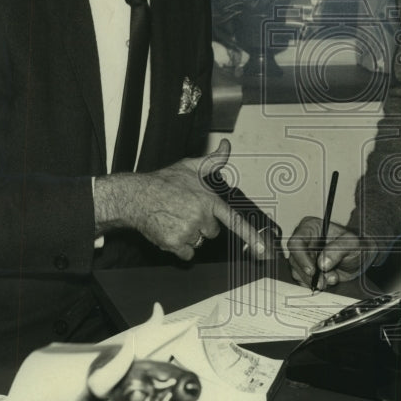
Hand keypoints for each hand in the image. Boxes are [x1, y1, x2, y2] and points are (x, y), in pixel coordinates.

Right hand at [94, 139, 270, 260]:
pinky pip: (186, 254)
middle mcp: (200, 218)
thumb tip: (227, 145)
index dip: (252, 237)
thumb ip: (214, 160)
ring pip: (198, 242)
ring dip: (189, 235)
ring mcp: (187, 232)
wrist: (136, 196)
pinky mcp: (174, 244)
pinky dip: (179, 247)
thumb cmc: (164, 182)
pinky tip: (170, 230)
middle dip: (202, 225)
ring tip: (175, 218)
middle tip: (186, 211)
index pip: (235, 221)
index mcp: (209, 201)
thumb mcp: (191, 167)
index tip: (265, 251)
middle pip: (212, 232)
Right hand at [287, 217, 377, 289]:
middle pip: (295, 260)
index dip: (301, 258)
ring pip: (297, 272)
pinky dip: (315, 283)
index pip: (296, 242)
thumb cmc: (354, 245)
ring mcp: (303, 255)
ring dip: (314, 280)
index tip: (313, 271)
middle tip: (324, 282)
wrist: (358, 258)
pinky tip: (328, 280)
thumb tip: (323, 264)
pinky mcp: (305, 269)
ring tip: (332, 278)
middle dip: (310, 274)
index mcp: (310, 227)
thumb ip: (338, 249)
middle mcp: (304, 241)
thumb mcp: (352, 243)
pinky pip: (302, 280)